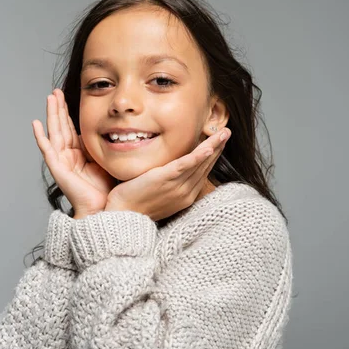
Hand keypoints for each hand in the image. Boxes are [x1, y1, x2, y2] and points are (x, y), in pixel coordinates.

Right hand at [32, 88, 117, 215]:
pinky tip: (36, 124)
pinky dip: (40, 137)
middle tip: (56, 90)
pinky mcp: (58, 169)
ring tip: (49, 98)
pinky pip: (48, 150)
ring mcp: (61, 161)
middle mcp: (68, 156)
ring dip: (51, 115)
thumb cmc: (107, 191)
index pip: (71, 128)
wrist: (103, 210)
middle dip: (58, 108)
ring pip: (54, 133)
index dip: (68, 112)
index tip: (66, 96)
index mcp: (79, 154)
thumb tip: (119, 130)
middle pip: (61, 126)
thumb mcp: (108, 161)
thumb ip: (106, 147)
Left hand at [105, 128, 230, 220]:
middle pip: (205, 166)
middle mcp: (186, 192)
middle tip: (226, 132)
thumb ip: (170, 182)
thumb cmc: (136, 204)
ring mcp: (177, 187)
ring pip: (200, 163)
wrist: (122, 216)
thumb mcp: (159, 194)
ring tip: (223, 133)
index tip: (219, 142)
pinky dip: (197, 156)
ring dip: (213, 146)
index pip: (203, 171)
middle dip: (218, 148)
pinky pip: (185, 166)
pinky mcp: (165, 179)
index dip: (212, 155)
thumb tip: (172, 169)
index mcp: (186, 196)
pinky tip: (207, 147)